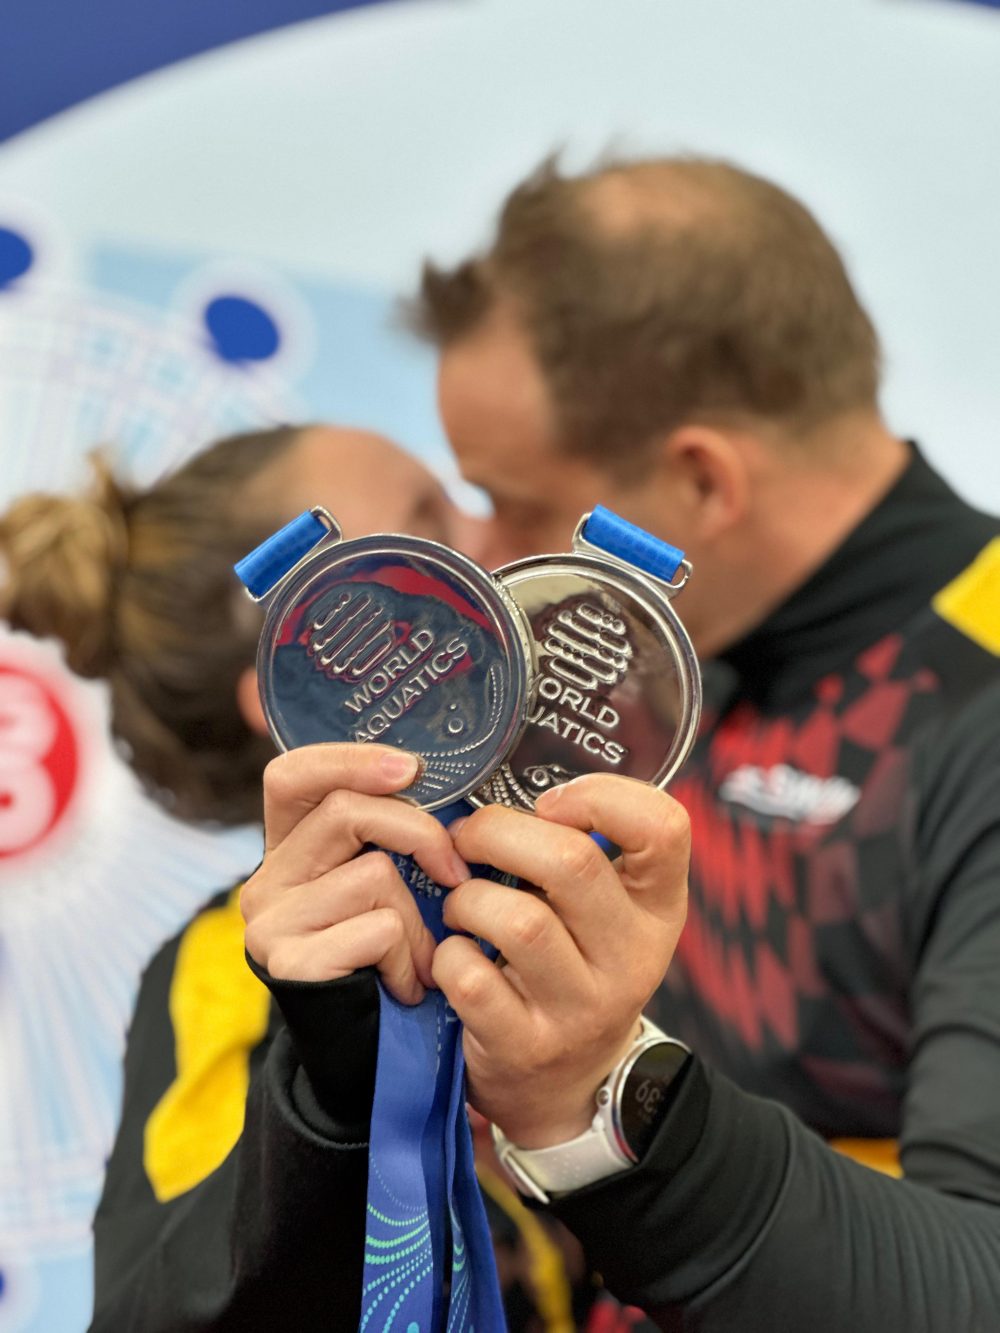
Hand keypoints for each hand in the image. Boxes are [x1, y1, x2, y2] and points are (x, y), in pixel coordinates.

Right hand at [240, 744, 468, 1003]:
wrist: (361, 1056)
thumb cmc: (385, 964)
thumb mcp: (382, 889)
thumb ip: (386, 837)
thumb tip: (434, 783)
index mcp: (286, 851)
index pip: (292, 775)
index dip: (348, 759)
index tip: (410, 768)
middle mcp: (265, 882)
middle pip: (345, 812)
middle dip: (417, 833)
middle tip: (456, 872)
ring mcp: (271, 924)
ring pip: (374, 875)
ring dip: (419, 920)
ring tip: (418, 959)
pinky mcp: (291, 964)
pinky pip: (380, 931)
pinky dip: (410, 959)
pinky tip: (403, 986)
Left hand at [432, 774, 688, 1146]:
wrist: (568, 1085)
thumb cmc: (574, 965)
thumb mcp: (606, 913)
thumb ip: (579, 851)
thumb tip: (499, 780)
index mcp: (657, 908)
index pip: (665, 828)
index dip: (601, 796)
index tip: (551, 804)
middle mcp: (632, 957)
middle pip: (571, 863)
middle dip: (497, 833)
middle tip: (467, 839)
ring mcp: (582, 1007)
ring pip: (518, 920)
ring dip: (468, 899)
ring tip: (461, 905)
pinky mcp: (527, 1045)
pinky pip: (472, 978)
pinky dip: (447, 956)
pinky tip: (453, 956)